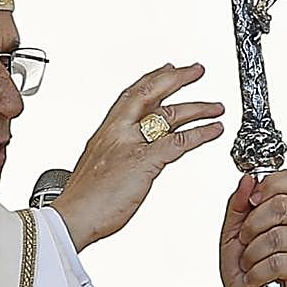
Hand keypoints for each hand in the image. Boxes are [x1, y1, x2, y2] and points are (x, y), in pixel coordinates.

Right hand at [52, 63, 223, 250]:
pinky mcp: (144, 161)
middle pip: (150, 93)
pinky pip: (178, 141)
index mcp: (106, 131)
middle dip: (176, 79)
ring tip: (215, 107)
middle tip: (196, 70)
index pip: (131, 95)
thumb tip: (124, 156)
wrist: (71, 218)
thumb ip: (113, 154)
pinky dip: (200, 133)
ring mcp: (131, 144)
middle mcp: (117, 131)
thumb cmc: (82, 200)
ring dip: (197, 108)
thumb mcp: (96, 166)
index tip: (167, 69)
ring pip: (169, 115)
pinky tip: (213, 130)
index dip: (152, 80)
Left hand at [219, 170, 286, 286]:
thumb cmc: (243, 273)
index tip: (253, 199)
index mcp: (285, 213)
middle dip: (253, 225)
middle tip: (245, 242)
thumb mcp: (231, 235)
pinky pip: (280, 261)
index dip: (272, 183)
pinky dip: (259, 272)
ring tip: (250, 265)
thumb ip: (237, 205)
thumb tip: (247, 180)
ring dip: (253, 253)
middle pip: (283, 205)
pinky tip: (256, 279)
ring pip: (278, 235)